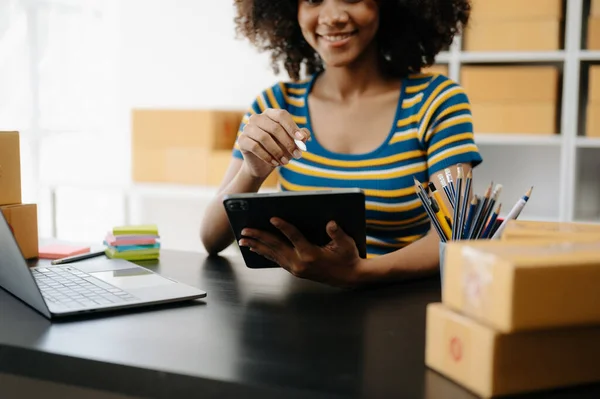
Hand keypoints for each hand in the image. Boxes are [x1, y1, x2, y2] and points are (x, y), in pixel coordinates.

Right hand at [237, 108, 309, 178]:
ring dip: (277, 152)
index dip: (292, 127)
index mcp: (270, 114)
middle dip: (288, 143)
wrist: (263, 165)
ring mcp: (248, 128)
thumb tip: (305, 135)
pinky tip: (274, 163)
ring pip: (264, 138)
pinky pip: (255, 147)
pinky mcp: (242, 140)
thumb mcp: (293, 143)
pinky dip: (267, 156)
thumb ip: (301, 136)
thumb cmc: (280, 150)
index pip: (282, 115)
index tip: (301, 139)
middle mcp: (257, 118)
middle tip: (297, 155)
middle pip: (274, 127)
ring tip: (285, 162)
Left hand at [238, 217, 364, 287]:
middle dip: (259, 237)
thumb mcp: (347, 244)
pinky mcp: (294, 270)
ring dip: (256, 245)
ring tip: (242, 239)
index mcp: (311, 254)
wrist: (349, 277)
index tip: (272, 218)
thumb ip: (338, 233)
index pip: (294, 237)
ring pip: (272, 254)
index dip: (283, 227)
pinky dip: (264, 253)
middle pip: (276, 246)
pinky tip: (255, 248)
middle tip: (244, 230)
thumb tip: (330, 223)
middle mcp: (300, 263)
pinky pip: (276, 260)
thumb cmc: (348, 257)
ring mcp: (295, 268)